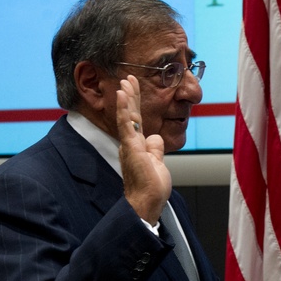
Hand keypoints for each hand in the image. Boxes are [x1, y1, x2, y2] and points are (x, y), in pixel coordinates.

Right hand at [116, 75, 170, 222]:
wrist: (147, 203)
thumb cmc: (151, 188)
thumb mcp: (157, 163)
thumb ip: (155, 149)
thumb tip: (156, 136)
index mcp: (137, 146)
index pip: (135, 119)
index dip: (134, 103)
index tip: (132, 87)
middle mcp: (130, 143)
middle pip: (130, 114)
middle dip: (129, 95)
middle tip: (128, 77)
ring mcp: (130, 145)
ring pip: (127, 116)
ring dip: (126, 98)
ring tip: (125, 81)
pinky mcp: (131, 148)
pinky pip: (127, 125)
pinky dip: (124, 108)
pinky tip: (123, 95)